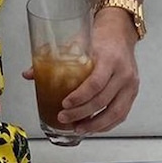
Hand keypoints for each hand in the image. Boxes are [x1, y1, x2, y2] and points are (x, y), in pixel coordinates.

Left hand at [45, 9, 139, 133]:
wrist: (120, 34)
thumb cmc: (98, 38)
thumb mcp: (76, 43)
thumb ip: (53, 58)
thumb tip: (29, 74)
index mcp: (109, 59)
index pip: (95, 83)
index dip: (80, 97)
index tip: (65, 104)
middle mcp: (123, 73)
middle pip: (103, 100)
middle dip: (82, 113)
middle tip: (64, 118)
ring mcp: (130, 85)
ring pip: (115, 112)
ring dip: (95, 124)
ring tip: (77, 128)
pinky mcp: (133, 93)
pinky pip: (121, 114)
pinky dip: (107, 124)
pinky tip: (92, 127)